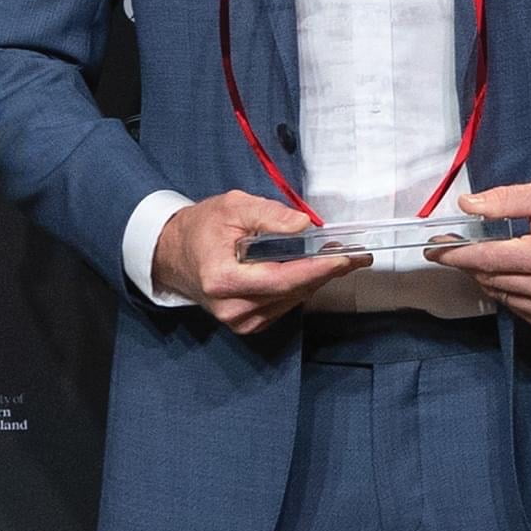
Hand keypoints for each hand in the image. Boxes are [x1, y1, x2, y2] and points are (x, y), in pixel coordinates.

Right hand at [153, 190, 370, 334]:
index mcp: (224, 280)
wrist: (175, 253)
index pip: (281, 279)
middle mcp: (232, 308)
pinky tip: (312, 269)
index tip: (345, 258)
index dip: (317, 269)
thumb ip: (269, 215)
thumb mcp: (233, 207)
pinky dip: (300, 286)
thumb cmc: (202, 227)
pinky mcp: (247, 323)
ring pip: (291, 301)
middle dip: (325, 271)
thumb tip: (304, 224)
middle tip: (355, 253)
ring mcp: (239, 321)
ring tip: (337, 256)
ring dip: (316, 279)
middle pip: (291, 292)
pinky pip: (284, 305)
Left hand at [428, 179, 530, 331]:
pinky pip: (513, 306)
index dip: (455, 253)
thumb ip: (506, 200)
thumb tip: (469, 205)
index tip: (436, 248)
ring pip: (497, 293)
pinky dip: (505, 288)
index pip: (485, 259)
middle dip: (467, 260)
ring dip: (485, 274)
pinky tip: (512, 271)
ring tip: (488, 253)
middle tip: (454, 244)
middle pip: (487, 277)